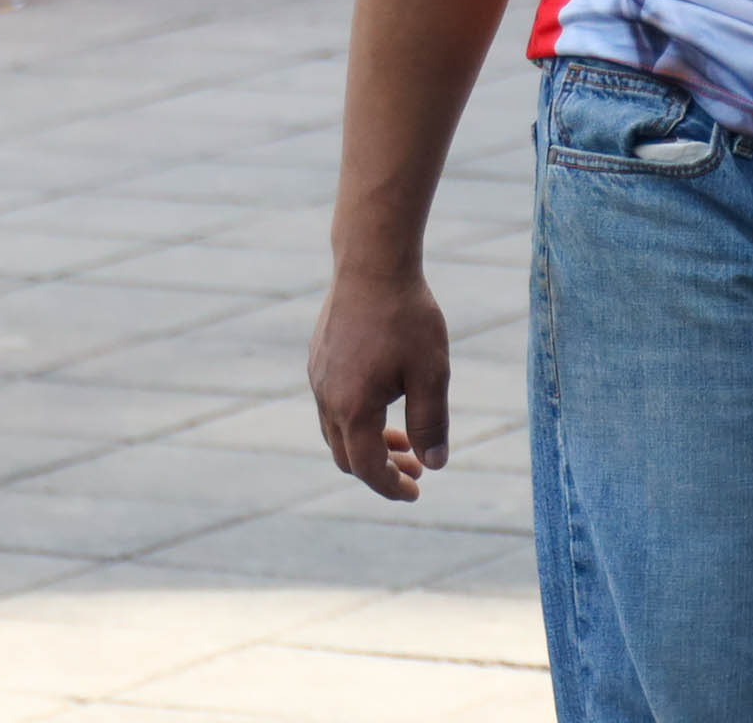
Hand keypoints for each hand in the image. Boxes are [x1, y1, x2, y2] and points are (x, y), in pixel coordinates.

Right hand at [308, 268, 449, 500]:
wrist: (373, 262)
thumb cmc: (407, 317)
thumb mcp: (431, 374)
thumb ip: (431, 423)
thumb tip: (435, 464)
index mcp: (352, 408)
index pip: (367, 468)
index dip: (391, 486)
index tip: (416, 491)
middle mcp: (326, 397)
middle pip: (346, 456)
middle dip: (382, 469)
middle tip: (417, 467)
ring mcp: (318, 376)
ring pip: (337, 430)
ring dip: (369, 442)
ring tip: (405, 438)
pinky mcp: (318, 357)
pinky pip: (332, 403)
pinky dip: (357, 417)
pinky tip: (386, 398)